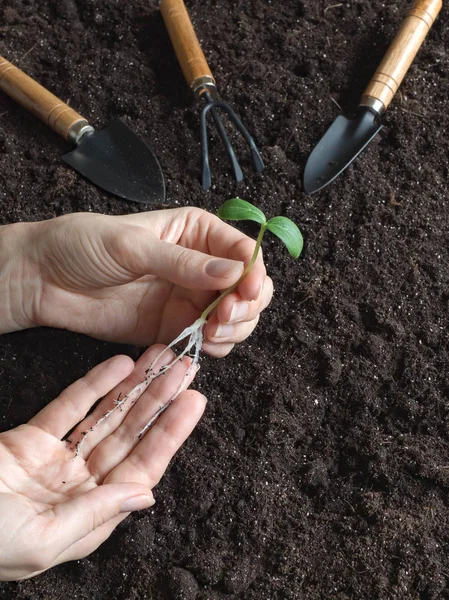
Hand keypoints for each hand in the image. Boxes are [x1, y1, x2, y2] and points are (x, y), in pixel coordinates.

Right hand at [0, 345, 204, 580]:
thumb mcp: (41, 541)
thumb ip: (94, 514)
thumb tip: (145, 494)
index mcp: (89, 517)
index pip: (141, 468)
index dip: (169, 434)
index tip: (192, 402)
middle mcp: (80, 487)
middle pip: (129, 436)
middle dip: (158, 401)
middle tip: (185, 369)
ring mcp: (57, 461)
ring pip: (105, 417)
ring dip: (134, 388)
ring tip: (161, 359)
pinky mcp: (31, 439)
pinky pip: (69, 407)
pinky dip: (94, 385)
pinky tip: (120, 365)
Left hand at [1, 208, 272, 356]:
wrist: (47, 280)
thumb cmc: (84, 246)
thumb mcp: (133, 246)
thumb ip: (184, 262)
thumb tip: (233, 272)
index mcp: (197, 232)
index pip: (244, 251)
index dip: (254, 273)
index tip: (247, 292)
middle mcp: (202, 265)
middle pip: (250, 287)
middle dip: (247, 305)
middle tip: (224, 316)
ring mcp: (191, 298)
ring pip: (237, 317)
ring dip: (235, 328)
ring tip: (212, 331)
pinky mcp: (176, 326)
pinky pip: (211, 339)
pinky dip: (216, 345)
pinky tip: (202, 343)